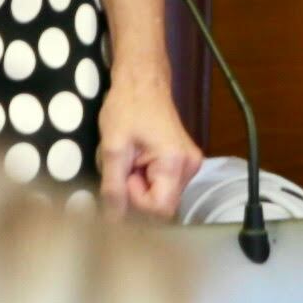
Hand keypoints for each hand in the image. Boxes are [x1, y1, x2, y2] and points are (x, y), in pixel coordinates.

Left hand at [92, 78, 201, 216]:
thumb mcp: (113, 148)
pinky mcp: (183, 163)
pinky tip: (138, 161)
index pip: (160, 209)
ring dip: (141, 188)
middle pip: (163, 205)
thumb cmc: (127, 106)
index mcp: (175, 162)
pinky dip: (146, 180)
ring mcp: (189, 165)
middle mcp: (190, 167)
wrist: (142, 81)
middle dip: (137, 194)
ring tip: (130, 162)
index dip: (136, 201)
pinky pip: (164, 186)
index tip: (124, 176)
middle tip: (124, 168)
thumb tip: (113, 220)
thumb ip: (113, 187)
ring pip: (162, 197)